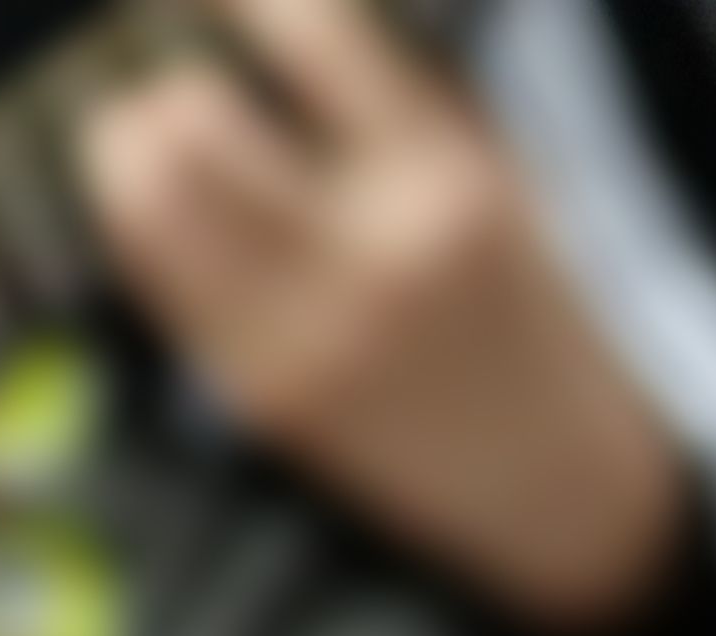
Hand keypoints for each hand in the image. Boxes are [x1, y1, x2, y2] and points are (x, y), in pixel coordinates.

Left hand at [83, 0, 686, 635]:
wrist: (578, 506)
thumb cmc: (539, 336)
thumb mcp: (512, 201)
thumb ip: (401, 115)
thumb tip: (276, 30)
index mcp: (458, 191)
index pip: (313, 35)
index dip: (258, 4)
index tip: (243, 6)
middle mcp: (379, 254)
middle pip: (192, 114)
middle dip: (181, 91)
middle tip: (201, 99)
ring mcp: (311, 330)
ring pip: (146, 189)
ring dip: (137, 149)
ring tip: (165, 150)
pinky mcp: (265, 387)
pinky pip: (156, 269)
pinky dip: (148, 222)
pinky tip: (182, 219)